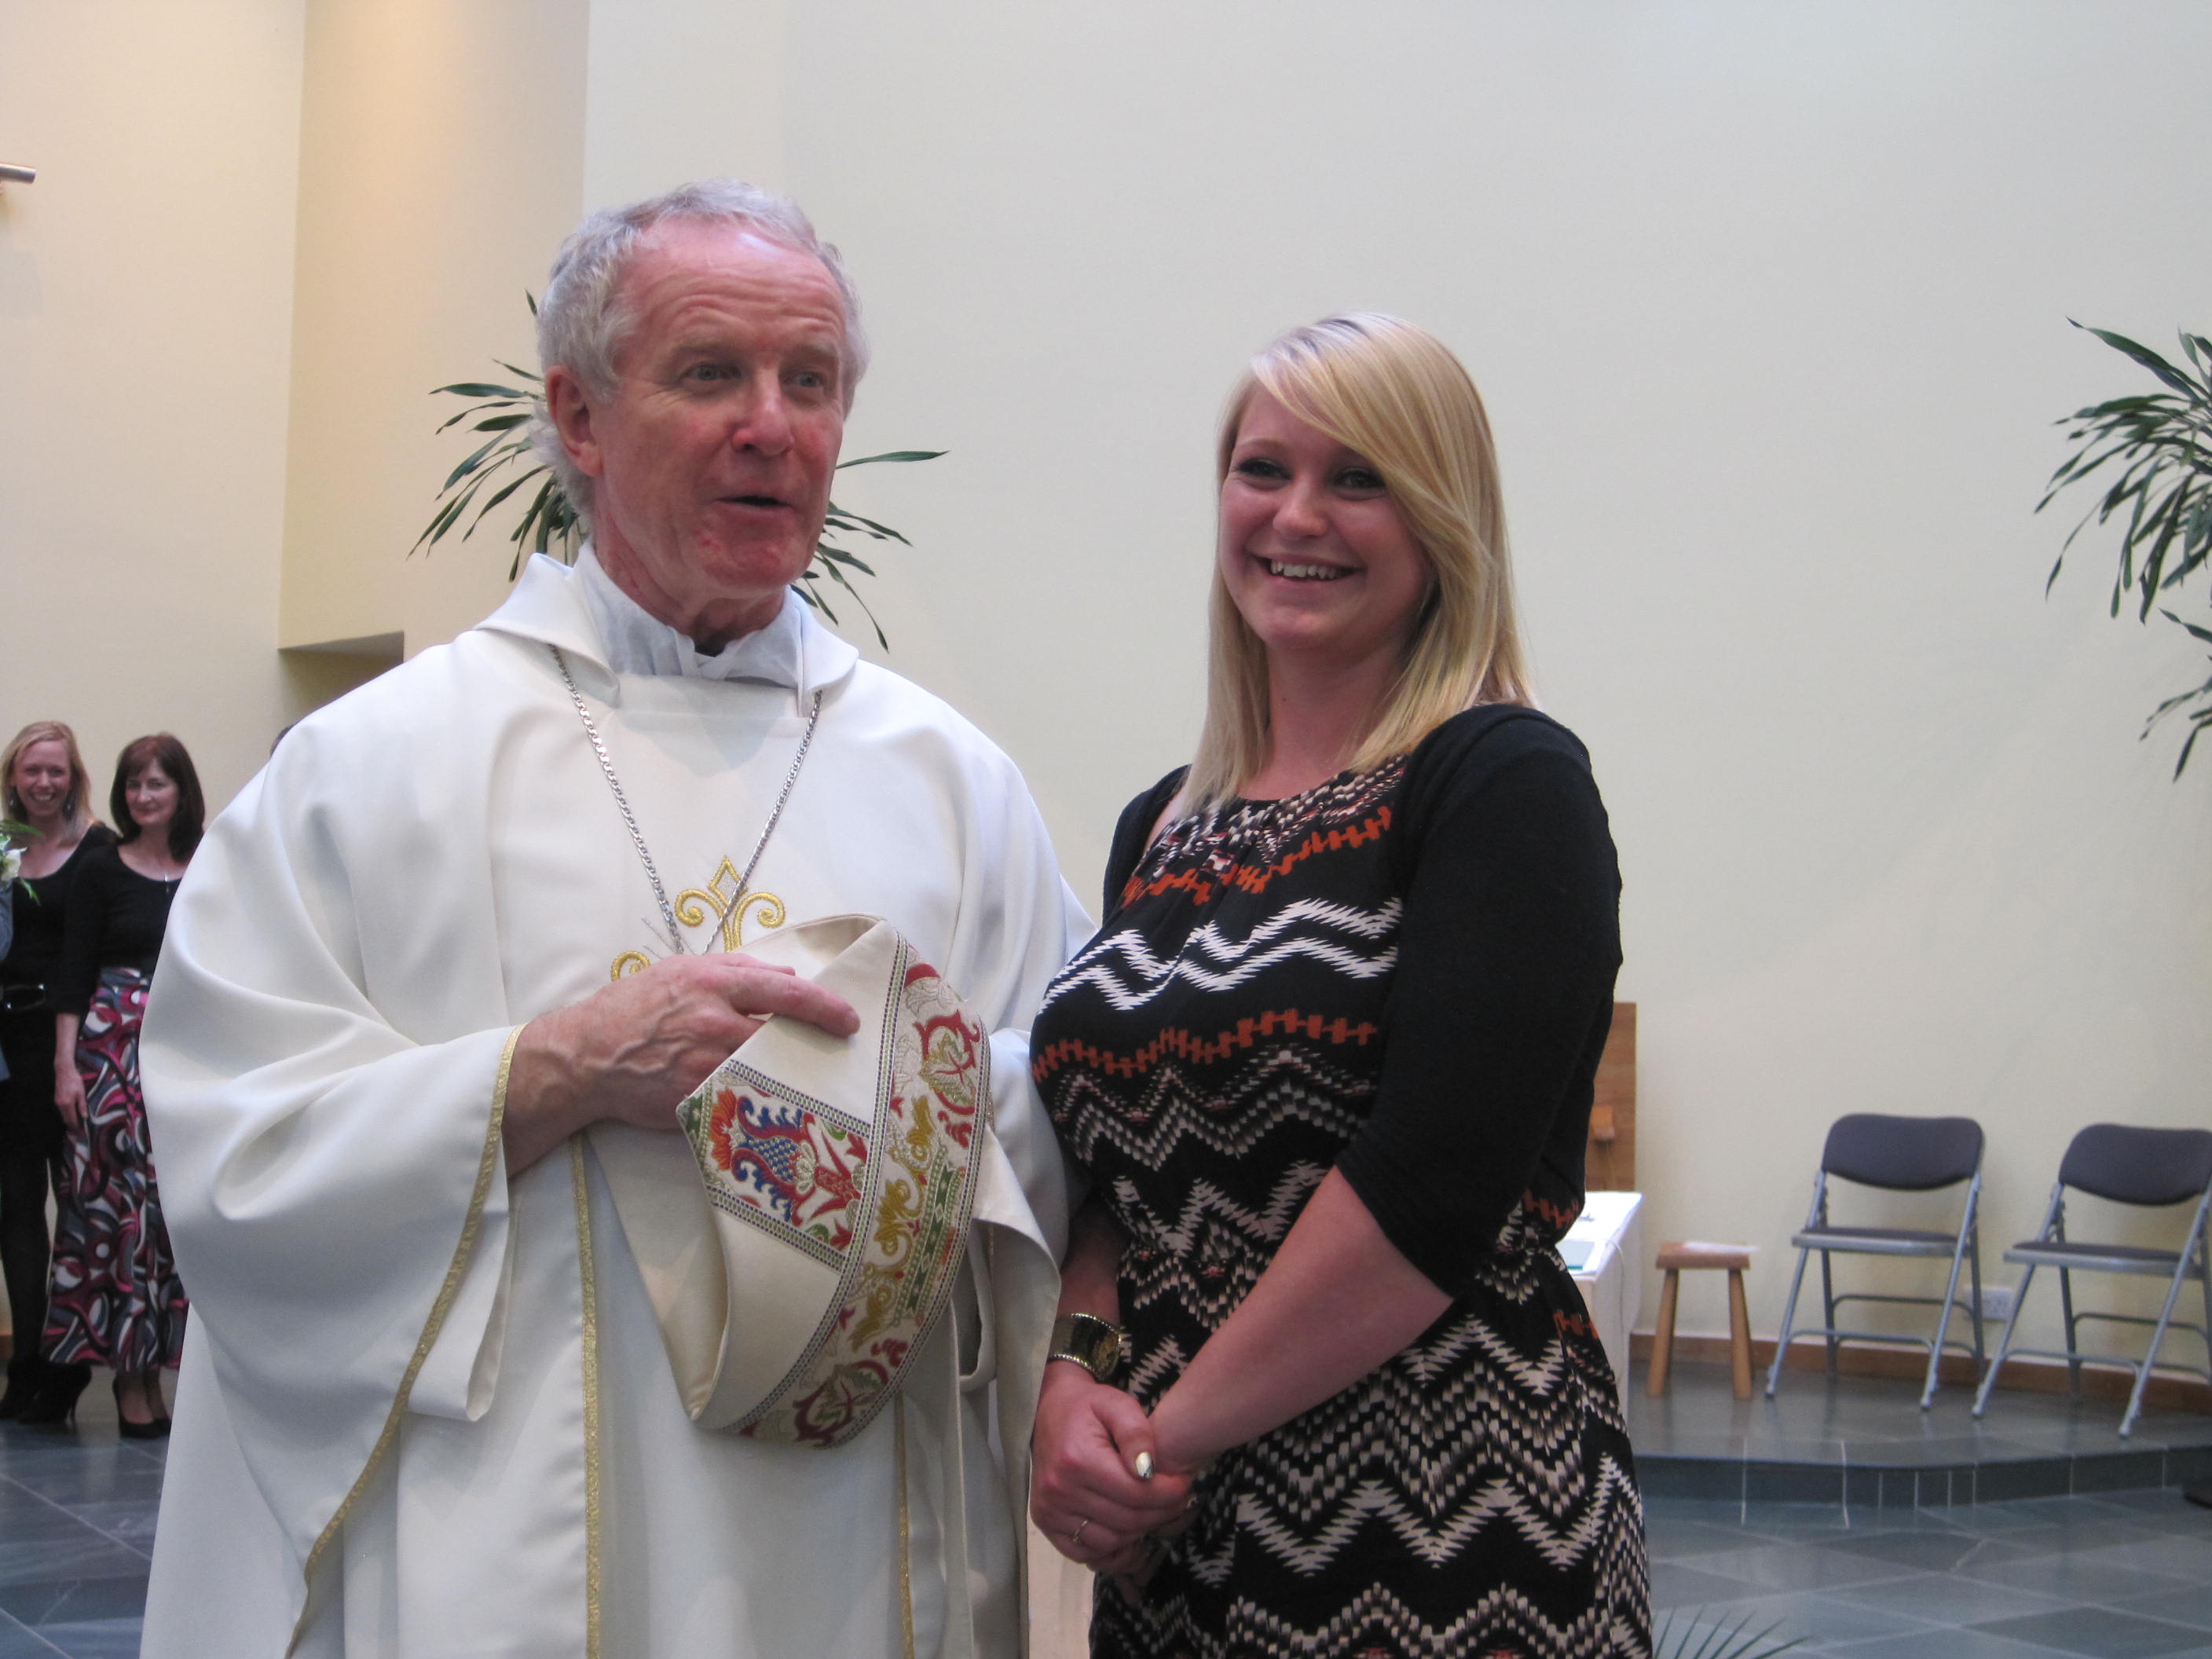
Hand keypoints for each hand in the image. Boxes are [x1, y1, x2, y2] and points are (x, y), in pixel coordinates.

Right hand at [53, 1066, 85, 1130]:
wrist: (64, 1072)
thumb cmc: (74, 1081)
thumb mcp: (81, 1093)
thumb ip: (82, 1105)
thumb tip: (84, 1117)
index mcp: (67, 1104)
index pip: (71, 1120)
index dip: (77, 1127)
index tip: (82, 1133)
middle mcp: (60, 1105)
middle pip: (66, 1120)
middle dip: (73, 1127)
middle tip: (81, 1132)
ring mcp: (57, 1103)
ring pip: (64, 1116)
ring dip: (70, 1121)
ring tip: (79, 1126)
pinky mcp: (57, 1100)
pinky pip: (62, 1111)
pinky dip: (68, 1115)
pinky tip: (74, 1116)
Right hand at [503, 951, 859, 1172]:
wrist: (585, 1056)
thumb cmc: (633, 1008)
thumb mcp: (680, 971)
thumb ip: (735, 970)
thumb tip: (787, 977)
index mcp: (711, 982)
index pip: (785, 992)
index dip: (825, 1007)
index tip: (848, 1020)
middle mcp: (712, 1020)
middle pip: (782, 1034)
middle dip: (813, 1042)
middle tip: (836, 1051)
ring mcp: (704, 1062)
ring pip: (766, 1067)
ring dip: (787, 1070)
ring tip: (804, 1074)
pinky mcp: (695, 1097)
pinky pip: (740, 1096)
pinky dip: (757, 1095)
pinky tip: (770, 1099)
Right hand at [1030, 1362, 1190, 1572]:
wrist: (1048, 1412)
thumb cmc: (1088, 1407)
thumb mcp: (1117, 1404)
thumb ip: (1136, 1434)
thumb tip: (1148, 1471)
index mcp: (1078, 1460)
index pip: (1136, 1494)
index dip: (1169, 1494)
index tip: (1184, 1484)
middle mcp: (1059, 1490)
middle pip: (1126, 1521)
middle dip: (1161, 1513)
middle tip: (1177, 1500)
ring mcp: (1049, 1511)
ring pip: (1110, 1542)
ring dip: (1139, 1533)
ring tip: (1153, 1512)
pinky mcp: (1046, 1523)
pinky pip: (1084, 1552)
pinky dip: (1111, 1550)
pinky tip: (1129, 1533)